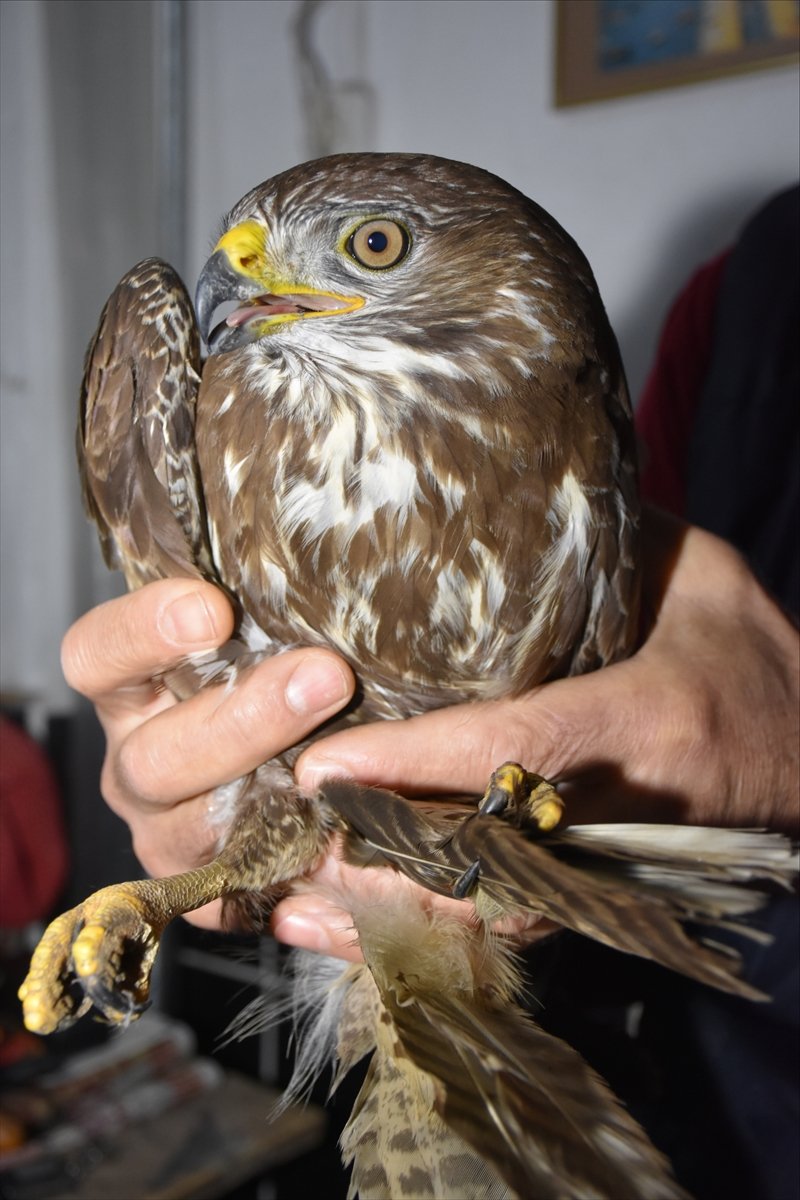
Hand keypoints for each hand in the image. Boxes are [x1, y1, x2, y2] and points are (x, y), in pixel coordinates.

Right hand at [60, 578, 354, 928]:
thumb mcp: (267, 635)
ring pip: (193, 832)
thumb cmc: (287, 672)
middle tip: (324, 678)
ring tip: (344, 764)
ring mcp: (167, 833)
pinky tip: (335, 842)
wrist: (314, 763)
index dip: (142, 633)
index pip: (97, 656)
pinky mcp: (210, 890)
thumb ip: (268, 613)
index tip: (212, 610)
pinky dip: (286, 869)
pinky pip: (235, 894)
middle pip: (153, 759)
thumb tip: (318, 577)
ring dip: (272, 797)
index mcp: (130, 689)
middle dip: (242, 719)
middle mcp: (136, 764)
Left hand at [274, 509, 798, 955]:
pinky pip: (511, 926)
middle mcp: (624, 810)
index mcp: (646, 719)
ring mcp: (614, 863)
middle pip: (485, 853)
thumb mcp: (701, 575)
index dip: (414, 762)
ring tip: (296, 905)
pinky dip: (434, 932)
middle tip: (283, 839)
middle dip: (380, 855)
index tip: (322, 766)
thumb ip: (608, 543)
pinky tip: (356, 933)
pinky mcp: (603, 889)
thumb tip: (507, 493)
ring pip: (491, 912)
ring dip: (393, 913)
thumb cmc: (754, 652)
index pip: (513, 746)